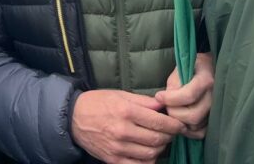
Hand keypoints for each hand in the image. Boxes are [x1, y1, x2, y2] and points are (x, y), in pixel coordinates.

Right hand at [71, 89, 186, 163]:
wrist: (73, 119)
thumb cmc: (98, 103)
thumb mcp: (120, 95)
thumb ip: (144, 101)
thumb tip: (164, 105)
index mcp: (125, 111)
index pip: (159, 122)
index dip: (174, 124)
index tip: (180, 124)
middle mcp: (122, 131)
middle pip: (157, 139)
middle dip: (169, 136)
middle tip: (171, 131)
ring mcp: (118, 148)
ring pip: (151, 153)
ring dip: (160, 148)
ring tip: (159, 140)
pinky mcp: (113, 160)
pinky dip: (149, 160)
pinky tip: (148, 151)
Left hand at [155, 52, 213, 138]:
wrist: (204, 69)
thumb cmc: (189, 69)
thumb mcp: (178, 71)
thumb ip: (172, 86)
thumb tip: (164, 101)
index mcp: (206, 81)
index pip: (189, 95)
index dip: (171, 99)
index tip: (159, 96)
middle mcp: (214, 97)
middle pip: (193, 115)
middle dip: (174, 113)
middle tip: (165, 106)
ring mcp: (215, 109)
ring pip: (195, 125)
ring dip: (179, 122)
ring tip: (172, 112)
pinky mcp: (212, 118)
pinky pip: (200, 132)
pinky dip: (188, 130)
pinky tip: (180, 121)